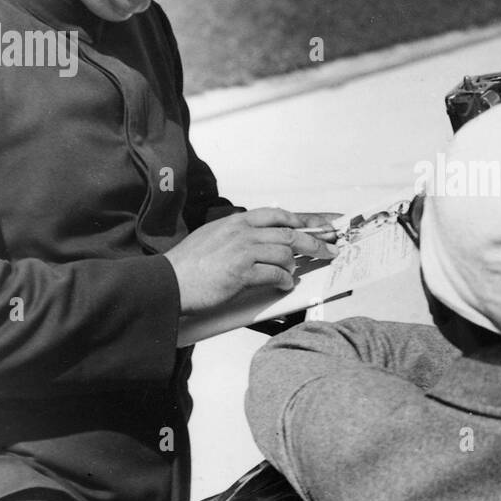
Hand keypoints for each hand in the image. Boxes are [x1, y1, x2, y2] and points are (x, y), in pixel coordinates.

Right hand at [164, 207, 339, 314]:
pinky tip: (283, 286)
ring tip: (293, 275)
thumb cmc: (190, 264)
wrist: (168, 282)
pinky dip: (284, 281)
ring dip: (294, 266)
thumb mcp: (215, 236)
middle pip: (290, 233)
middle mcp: (242, 232)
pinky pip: (275, 274)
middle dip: (316, 242)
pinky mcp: (241, 272)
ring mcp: (242, 251)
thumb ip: (241, 235)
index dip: (309, 219)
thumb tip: (267, 241)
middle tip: (331, 250)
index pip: (281, 214)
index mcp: (237, 221)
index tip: (329, 223)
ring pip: (285, 254)